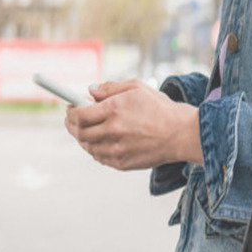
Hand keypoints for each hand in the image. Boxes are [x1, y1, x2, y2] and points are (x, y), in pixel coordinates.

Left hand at [64, 79, 201, 170]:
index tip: (70, 108)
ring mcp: (116, 150)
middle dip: (72, 125)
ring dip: (84, 138)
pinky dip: (96, 149)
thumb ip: (110, 88)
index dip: (71, 111)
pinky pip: (99, 158)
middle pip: (79, 132)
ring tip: (89, 130)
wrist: (181, 134)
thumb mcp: (136, 88)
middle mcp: (112, 131)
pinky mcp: (122, 163)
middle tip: (74, 119)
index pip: (78, 114)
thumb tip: (91, 91)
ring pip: (87, 146)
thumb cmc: (160, 108)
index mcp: (113, 110)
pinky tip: (101, 141)